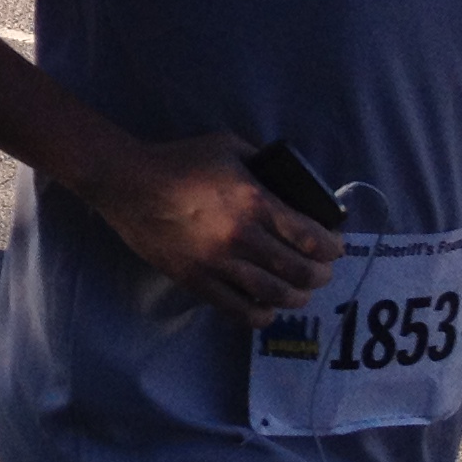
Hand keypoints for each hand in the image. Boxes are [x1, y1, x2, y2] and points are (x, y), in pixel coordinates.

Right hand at [77, 132, 344, 325]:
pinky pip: (240, 310)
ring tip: (297, 292)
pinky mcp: (196, 280)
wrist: (126, 183)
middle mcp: (242, 236)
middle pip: (300, 271)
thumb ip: (263, 163)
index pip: (312, 238)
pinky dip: (261, 315)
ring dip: (296, 298)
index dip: (333, 248)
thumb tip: (289, 180)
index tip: (334, 247)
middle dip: (319, 275)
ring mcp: (218, 262)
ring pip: (275, 295)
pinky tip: (266, 309)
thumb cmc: (178, 160)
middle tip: (320, 271)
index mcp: (255, 201)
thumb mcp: (228, 146)